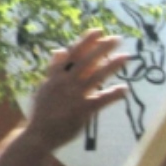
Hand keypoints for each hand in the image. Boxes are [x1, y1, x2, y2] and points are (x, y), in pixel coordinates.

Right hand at [25, 29, 129, 150]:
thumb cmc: (44, 110)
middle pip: (86, 61)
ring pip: (96, 76)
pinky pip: (102, 100)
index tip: (98, 31)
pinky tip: (125, 89)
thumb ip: (55, 69)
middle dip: (102, 48)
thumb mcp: (45, 86)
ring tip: (126, 56)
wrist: (39, 134)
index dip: (86, 41)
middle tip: (117, 38)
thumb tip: (60, 50)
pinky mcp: (82, 111)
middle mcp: (65, 83)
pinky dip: (114, 94)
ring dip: (112, 66)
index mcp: (56, 76)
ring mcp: (74, 96)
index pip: (73, 54)